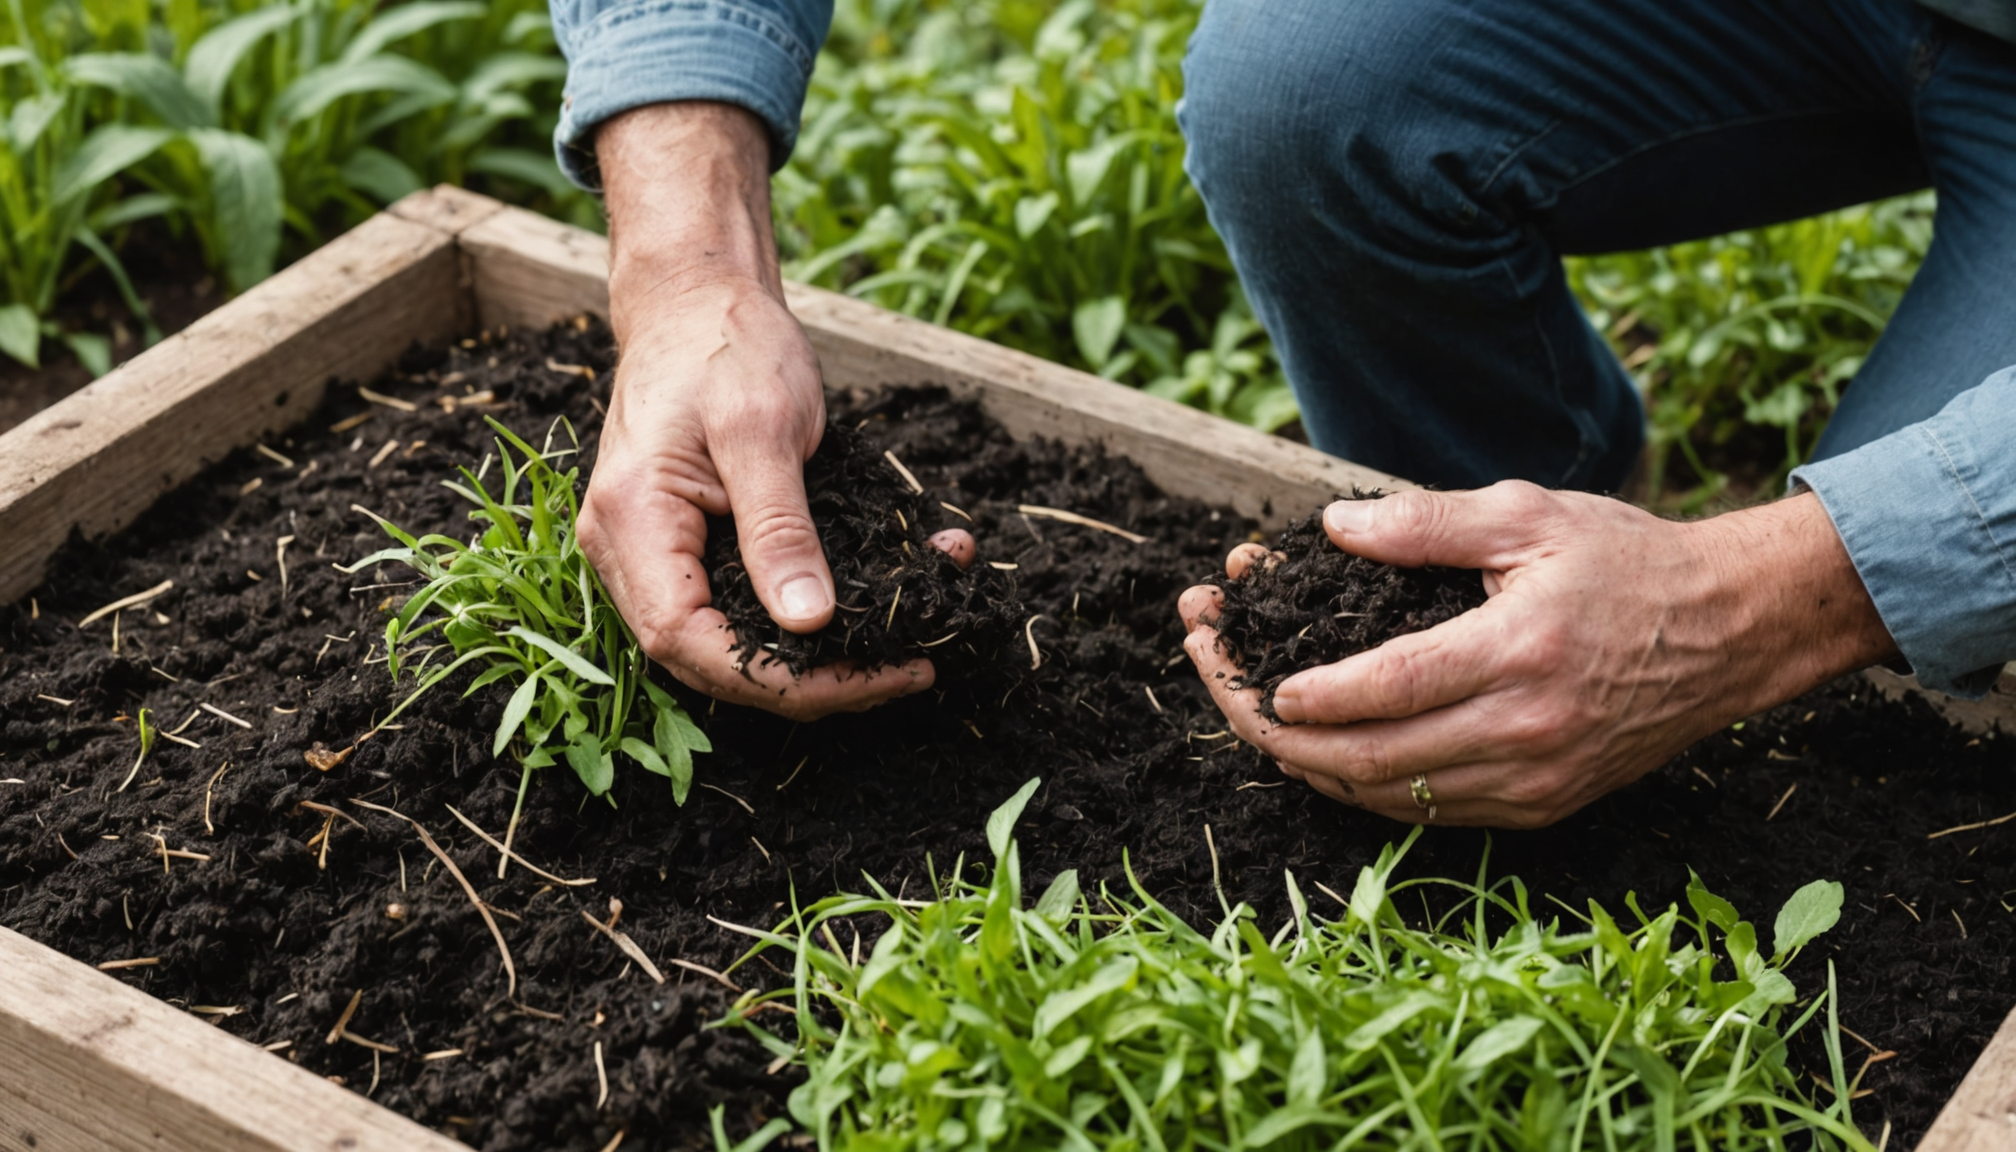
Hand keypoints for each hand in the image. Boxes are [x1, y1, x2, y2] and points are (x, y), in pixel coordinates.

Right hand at [578, 103, 972, 719]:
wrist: (699, 300)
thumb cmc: (725, 345)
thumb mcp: (763, 427)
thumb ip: (781, 526)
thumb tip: (808, 619)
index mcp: (632, 521)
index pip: (688, 641)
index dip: (774, 679)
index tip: (866, 679)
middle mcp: (627, 551)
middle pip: (706, 659)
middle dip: (806, 683)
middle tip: (903, 673)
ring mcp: (651, 554)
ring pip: (725, 645)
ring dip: (813, 663)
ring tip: (900, 657)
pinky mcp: (685, 548)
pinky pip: (739, 607)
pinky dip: (806, 621)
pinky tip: (875, 609)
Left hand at [1179, 483, 1896, 827]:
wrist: (1731, 630)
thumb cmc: (1627, 561)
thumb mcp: (1529, 515)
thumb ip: (1425, 522)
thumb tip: (1332, 528)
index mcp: (1516, 653)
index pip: (1383, 691)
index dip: (1303, 694)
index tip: (1250, 674)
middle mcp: (1523, 731)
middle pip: (1367, 757)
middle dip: (1272, 725)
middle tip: (1216, 677)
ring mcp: (1533, 781)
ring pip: (1387, 796)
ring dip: (1307, 761)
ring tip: (1248, 707)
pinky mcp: (1541, 805)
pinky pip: (1428, 811)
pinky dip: (1362, 786)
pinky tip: (1318, 746)